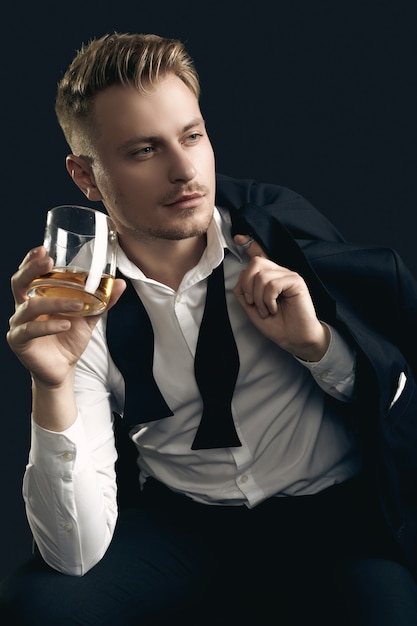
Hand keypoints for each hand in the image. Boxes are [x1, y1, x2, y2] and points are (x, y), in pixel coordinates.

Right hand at [7, 246, 125, 387]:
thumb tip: (120, 283)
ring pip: (30, 306)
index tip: (43, 249)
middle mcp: (23, 306)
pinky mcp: (19, 341)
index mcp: (36, 296)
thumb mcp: (88, 316)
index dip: (32, 260)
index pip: (28, 273)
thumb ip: (102, 300)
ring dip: (56, 302)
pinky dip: (49, 326)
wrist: (63, 368)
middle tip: (49, 262)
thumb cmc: (69, 338)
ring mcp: (18, 324)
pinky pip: (30, 330)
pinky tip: (65, 324)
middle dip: (31, 269)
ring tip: (78, 304)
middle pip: (18, 282)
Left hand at [233, 235, 329, 360]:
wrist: (294, 339)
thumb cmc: (277, 325)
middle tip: (253, 303)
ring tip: (266, 310)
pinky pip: (272, 284)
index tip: (238, 237)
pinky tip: (274, 308)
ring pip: (262, 276)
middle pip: (255, 263)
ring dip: (258, 298)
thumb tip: (241, 275)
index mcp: (269, 277)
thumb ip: (244, 292)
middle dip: (248, 285)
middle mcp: (279, 273)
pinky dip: (268, 300)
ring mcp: (288, 275)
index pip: (259, 255)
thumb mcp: (252, 309)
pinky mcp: (296, 281)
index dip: (249, 244)